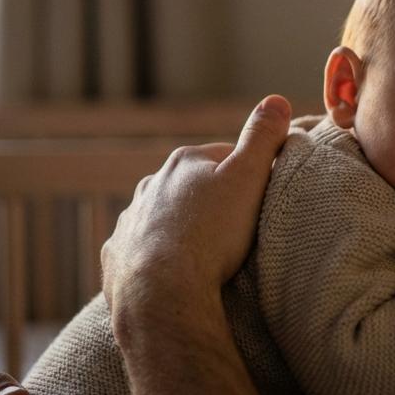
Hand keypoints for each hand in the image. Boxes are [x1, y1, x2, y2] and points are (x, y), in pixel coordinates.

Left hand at [101, 95, 292, 339]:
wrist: (161, 294)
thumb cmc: (210, 235)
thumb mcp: (248, 179)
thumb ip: (262, 138)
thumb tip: (276, 100)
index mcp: (184, 163)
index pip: (223, 156)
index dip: (246, 175)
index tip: (260, 198)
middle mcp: (151, 185)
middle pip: (190, 186)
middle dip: (211, 200)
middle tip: (237, 229)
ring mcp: (131, 221)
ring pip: (162, 216)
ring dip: (180, 227)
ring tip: (204, 253)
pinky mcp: (118, 256)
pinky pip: (139, 250)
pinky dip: (155, 257)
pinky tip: (170, 273)